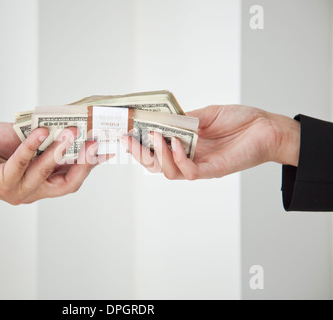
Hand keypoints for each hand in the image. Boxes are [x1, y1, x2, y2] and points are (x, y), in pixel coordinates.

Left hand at [0, 123, 108, 204]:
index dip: (92, 164)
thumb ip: (48, 138)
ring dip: (60, 152)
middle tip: (95, 141)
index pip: (74, 177)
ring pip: (44, 175)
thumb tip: (73, 123)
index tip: (108, 145)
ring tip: (72, 132)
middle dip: (84, 162)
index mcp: (43, 182)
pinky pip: (19, 166)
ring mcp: (17, 190)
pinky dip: (31, 147)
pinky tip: (40, 132)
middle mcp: (33, 191)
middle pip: (67, 184)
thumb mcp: (27, 140)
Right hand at [122, 105, 300, 179]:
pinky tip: (176, 144)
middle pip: (156, 165)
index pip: (156, 150)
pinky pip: (188, 172)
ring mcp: (199, 166)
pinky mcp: (212, 171)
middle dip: (139, 154)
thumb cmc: (240, 120)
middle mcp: (189, 158)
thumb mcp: (206, 115)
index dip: (139, 145)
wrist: (266, 127)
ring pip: (168, 172)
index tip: (126, 133)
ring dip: (157, 155)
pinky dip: (178, 159)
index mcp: (185, 145)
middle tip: (128, 140)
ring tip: (154, 137)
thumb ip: (185, 120)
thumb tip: (161, 119)